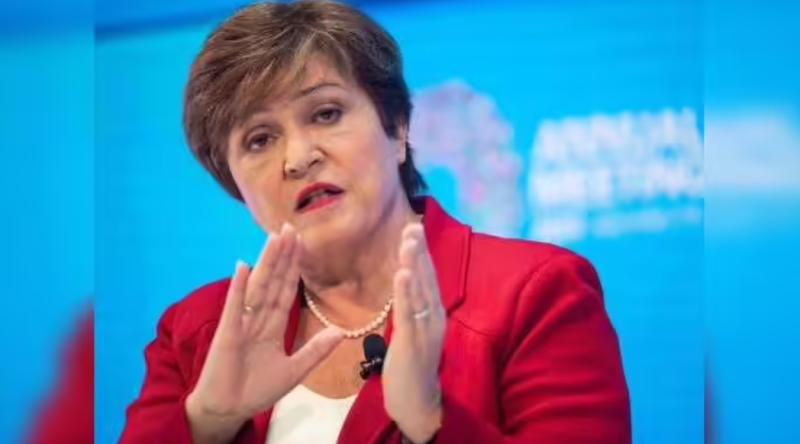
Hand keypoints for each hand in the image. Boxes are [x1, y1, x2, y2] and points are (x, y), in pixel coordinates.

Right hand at [186, 223, 343, 443]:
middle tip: (290, 227)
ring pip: (258, 287)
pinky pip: (235, 307)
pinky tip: (242, 266)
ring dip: (266, 262)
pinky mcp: (227, 334)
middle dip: (283, 256)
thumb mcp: (294, 370)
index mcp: (272, 326)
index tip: (302, 243)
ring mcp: (241, 323)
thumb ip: (316, 350)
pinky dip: (238, 288)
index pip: (286, 290)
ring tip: (274, 237)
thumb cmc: (256, 390)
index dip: (294, 268)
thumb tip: (341, 331)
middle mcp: (257, 318)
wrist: (229, 410)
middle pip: (273, 281)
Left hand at [383, 224, 445, 442]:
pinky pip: (409, 314)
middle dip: (419, 251)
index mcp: (433, 313)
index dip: (421, 253)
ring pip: (420, 292)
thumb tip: (408, 281)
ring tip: (408, 241)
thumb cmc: (412, 366)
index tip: (412, 228)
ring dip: (414, 264)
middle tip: (411, 225)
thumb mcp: (414, 330)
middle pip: (427, 279)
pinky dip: (406, 292)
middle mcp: (435, 318)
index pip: (428, 278)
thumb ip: (414, 307)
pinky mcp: (414, 344)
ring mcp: (426, 331)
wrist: (418, 402)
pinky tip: (403, 274)